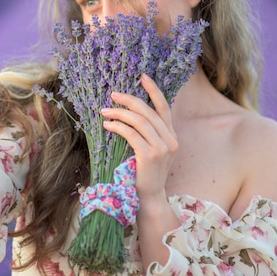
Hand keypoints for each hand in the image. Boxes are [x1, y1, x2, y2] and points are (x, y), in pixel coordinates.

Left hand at [100, 73, 177, 201]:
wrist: (149, 198)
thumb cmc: (144, 174)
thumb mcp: (152, 151)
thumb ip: (148, 134)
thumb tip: (128, 113)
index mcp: (172, 136)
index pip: (164, 107)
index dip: (154, 91)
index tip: (142, 77)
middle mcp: (171, 140)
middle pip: (149, 111)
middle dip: (130, 100)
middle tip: (113, 95)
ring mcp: (162, 148)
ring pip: (140, 121)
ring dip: (120, 113)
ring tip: (104, 111)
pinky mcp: (150, 155)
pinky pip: (131, 134)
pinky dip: (118, 127)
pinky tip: (107, 125)